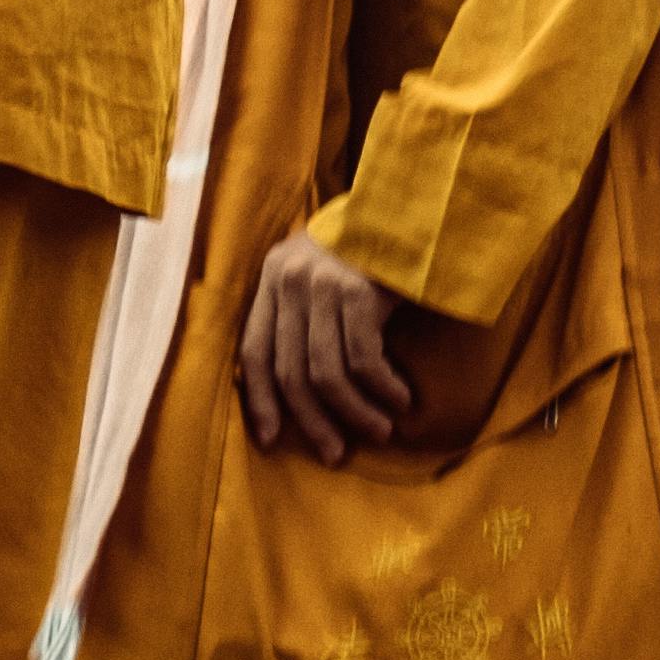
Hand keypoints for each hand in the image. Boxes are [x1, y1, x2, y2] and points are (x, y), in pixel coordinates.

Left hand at [236, 230, 414, 462]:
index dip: (260, 400)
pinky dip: (382, 388)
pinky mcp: (360, 292)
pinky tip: (400, 400)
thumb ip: (298, 313)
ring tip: (379, 431)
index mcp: (272, 277)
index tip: (271, 439)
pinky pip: (365, 360)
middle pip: (290, 371)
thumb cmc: (363, 248)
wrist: (407, 206)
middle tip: (334, 453)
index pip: (252, 350)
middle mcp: (290, 281)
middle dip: (312, 421)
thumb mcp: (315, 269)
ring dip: (355, 413)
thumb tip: (297, 390)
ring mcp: (324, 286)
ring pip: (327, 374)